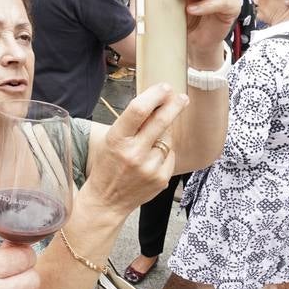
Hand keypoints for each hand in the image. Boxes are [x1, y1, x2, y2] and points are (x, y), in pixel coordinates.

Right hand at [84, 82, 187, 214]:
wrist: (107, 200)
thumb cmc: (108, 166)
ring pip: (167, 139)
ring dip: (165, 134)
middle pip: (160, 121)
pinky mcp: (160, 179)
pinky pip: (170, 156)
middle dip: (174, 105)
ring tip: (152, 141)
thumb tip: (155, 102)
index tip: (165, 88)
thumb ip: (131, 124)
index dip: (154, 95)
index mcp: (117, 139)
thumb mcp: (111, 140)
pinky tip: (152, 159)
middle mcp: (133, 153)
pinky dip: (165, 153)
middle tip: (182, 98)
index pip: (138, 110)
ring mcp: (149, 167)